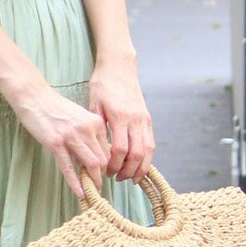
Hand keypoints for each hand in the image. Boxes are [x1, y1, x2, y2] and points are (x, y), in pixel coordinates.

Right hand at [11, 84, 111, 199]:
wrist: (34, 97)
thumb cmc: (55, 107)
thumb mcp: (80, 116)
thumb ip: (90, 133)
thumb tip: (96, 153)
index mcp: (96, 122)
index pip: (109, 150)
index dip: (107, 166)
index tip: (103, 175)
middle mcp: (87, 129)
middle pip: (103, 160)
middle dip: (101, 176)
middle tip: (97, 186)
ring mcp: (71, 137)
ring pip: (91, 165)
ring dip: (93, 182)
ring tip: (91, 191)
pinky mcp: (55, 144)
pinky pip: (69, 168)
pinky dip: (76, 183)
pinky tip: (79, 193)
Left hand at [87, 59, 154, 183]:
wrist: (119, 67)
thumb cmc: (102, 84)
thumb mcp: (93, 103)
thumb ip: (97, 126)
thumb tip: (96, 150)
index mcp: (119, 116)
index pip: (119, 149)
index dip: (113, 165)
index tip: (105, 172)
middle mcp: (135, 119)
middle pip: (136, 154)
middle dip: (128, 170)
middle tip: (118, 179)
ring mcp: (144, 119)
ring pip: (148, 150)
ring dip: (141, 167)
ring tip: (131, 178)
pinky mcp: (148, 118)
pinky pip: (151, 142)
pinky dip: (147, 157)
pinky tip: (140, 165)